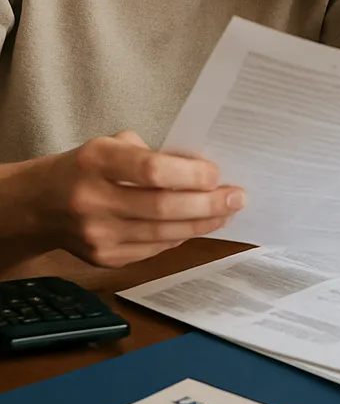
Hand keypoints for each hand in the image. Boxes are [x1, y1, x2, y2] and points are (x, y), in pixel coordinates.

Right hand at [22, 131, 245, 267]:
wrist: (38, 204)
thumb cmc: (88, 166)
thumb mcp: (114, 145)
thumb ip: (156, 154)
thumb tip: (204, 169)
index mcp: (97, 161)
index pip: (152, 171)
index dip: (191, 174)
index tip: (217, 174)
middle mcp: (93, 199)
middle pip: (163, 207)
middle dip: (208, 204)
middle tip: (237, 198)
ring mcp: (96, 234)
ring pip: (162, 233)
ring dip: (202, 223)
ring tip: (226, 212)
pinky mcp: (102, 258)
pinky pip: (153, 248)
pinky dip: (180, 235)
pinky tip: (198, 225)